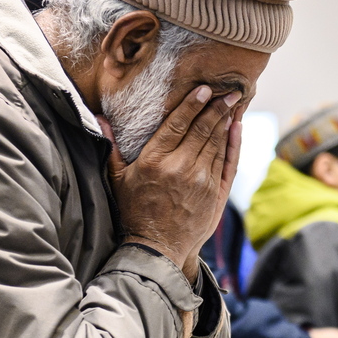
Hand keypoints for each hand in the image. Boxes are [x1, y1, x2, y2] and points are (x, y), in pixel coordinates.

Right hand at [104, 85, 242, 281]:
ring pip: (216, 142)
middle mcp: (180, 167)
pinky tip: (236, 127)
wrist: (157, 248)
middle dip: (216, 107)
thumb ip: (112, 147)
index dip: (192, 104)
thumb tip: (101, 119)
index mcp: (155, 161)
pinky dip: (232, 142)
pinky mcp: (215, 192)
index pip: (178, 124)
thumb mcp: (118, 179)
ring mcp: (201, 180)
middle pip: (202, 129)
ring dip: (225, 120)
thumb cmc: (135, 211)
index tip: (205, 89)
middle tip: (228, 90)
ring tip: (232, 103)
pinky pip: (227, 161)